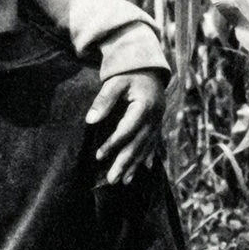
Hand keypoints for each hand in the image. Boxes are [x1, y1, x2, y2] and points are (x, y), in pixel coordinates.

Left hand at [88, 67, 167, 184]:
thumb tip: (90, 120)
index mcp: (144, 107)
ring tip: (124, 181)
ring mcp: (158, 122)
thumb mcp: (114, 83)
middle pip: (138, 144)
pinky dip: (149, 156)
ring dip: (135, 165)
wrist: (149, 68)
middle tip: (111, 180)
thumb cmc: (128, 74)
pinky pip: (154, 143)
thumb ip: (103, 100)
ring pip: (146, 148)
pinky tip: (147, 169)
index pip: (126, 130)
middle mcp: (155, 117)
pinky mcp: (158, 124)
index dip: (112, 144)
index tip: (98, 156)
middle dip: (124, 163)